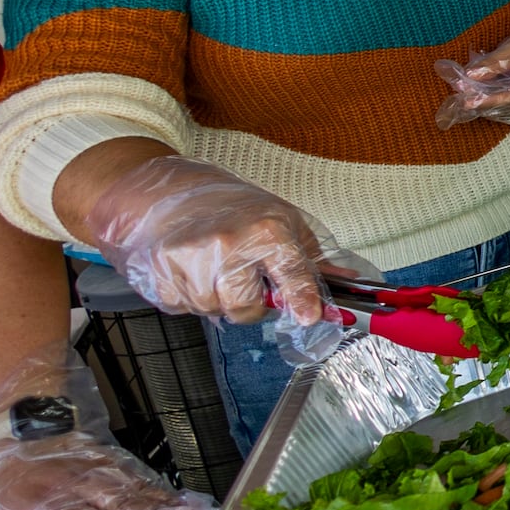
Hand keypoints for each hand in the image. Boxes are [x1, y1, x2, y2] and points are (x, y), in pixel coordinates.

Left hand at [0, 342, 212, 509]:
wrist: (11, 424)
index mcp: (44, 503)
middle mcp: (76, 486)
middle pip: (119, 502)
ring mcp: (95, 471)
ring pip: (134, 488)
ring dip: (163, 502)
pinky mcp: (107, 460)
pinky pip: (136, 476)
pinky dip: (160, 488)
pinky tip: (179, 498)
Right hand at [81, 155, 333, 325]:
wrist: (169, 193)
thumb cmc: (232, 208)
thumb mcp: (282, 222)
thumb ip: (311, 260)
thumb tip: (350, 284)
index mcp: (266, 231)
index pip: (291, 273)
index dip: (302, 299)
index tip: (309, 316)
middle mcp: (229, 245)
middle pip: (245, 308)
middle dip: (249, 303)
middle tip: (245, 279)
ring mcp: (191, 260)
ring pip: (211, 310)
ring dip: (216, 299)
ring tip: (215, 268)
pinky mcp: (159, 273)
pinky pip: (181, 307)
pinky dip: (187, 295)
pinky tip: (191, 270)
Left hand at [433, 0, 509, 128]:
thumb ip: (495, 62)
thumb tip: (470, 75)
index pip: (509, 99)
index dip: (486, 101)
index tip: (466, 100)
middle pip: (499, 109)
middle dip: (476, 99)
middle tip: (457, 85)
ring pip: (496, 111)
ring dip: (478, 100)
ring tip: (462, 83)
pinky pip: (498, 108)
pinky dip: (484, 99)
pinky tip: (474, 86)